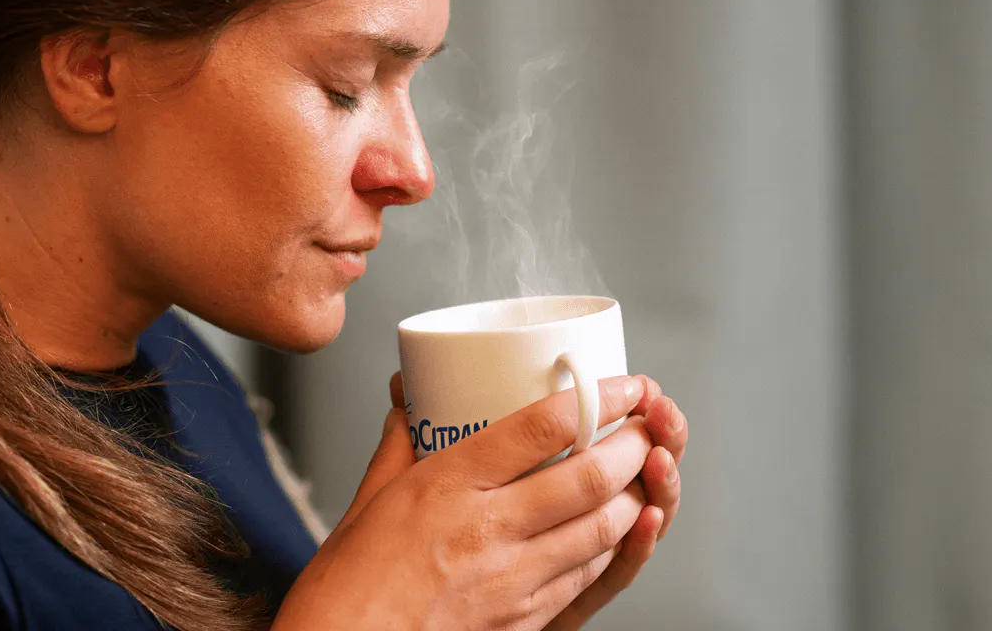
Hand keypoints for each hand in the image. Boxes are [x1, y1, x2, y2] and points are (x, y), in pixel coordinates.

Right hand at [274, 373, 663, 629]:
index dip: (599, 398)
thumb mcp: (367, 501)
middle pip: (590, 477)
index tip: (623, 384)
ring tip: (640, 473)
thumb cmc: (348, 588)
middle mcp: (488, 529)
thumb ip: (399, 447)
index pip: (543, 427)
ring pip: (602, 529)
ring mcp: (513, 579)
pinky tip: (611, 529)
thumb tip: (408, 403)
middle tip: (643, 427)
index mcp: (448, 486)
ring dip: (634, 496)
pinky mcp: (524, 618)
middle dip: (633, 446)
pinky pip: (586, 575)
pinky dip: (611, 545)